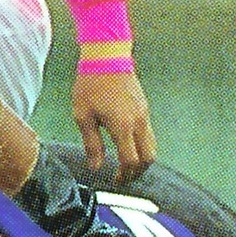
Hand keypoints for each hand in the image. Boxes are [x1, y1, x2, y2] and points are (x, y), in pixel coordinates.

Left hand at [71, 69, 157, 183]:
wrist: (106, 56)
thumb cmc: (91, 85)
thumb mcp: (83, 116)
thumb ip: (92, 144)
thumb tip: (96, 167)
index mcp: (123, 126)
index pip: (131, 161)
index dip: (124, 175)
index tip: (115, 180)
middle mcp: (138, 122)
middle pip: (149, 157)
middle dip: (137, 172)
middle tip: (124, 177)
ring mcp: (144, 114)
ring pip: (152, 146)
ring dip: (141, 159)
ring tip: (126, 165)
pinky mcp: (144, 108)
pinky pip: (148, 134)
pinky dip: (141, 146)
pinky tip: (127, 146)